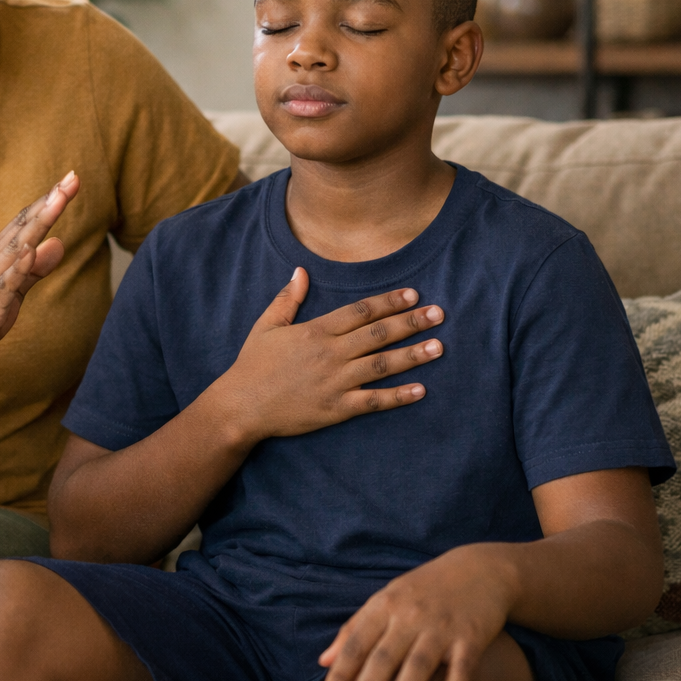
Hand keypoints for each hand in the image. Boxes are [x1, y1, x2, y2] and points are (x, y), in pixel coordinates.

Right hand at [0, 172, 77, 380]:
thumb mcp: (11, 291)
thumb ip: (34, 268)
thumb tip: (60, 242)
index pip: (26, 222)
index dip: (50, 201)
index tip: (72, 178)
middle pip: (24, 225)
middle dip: (49, 202)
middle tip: (72, 177)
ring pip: (16, 246)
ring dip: (38, 223)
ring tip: (58, 200)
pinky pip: (4, 283)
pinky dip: (17, 266)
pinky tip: (30, 250)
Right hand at [207, 269, 444, 446]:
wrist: (241, 406)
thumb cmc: (253, 365)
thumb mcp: (266, 326)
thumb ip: (287, 299)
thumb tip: (301, 271)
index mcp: (317, 331)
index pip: (361, 311)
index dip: (389, 301)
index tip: (413, 294)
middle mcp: (331, 354)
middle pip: (379, 334)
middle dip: (412, 322)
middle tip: (439, 314)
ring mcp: (335, 382)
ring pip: (382, 364)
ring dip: (413, 355)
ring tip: (439, 346)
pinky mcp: (336, 408)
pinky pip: (373, 401)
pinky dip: (398, 396)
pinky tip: (421, 389)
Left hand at [317, 545, 517, 680]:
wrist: (479, 570)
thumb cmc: (423, 590)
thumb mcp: (385, 600)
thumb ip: (354, 629)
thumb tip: (323, 662)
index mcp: (384, 606)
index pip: (356, 643)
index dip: (342, 673)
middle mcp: (410, 616)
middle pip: (384, 656)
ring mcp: (441, 626)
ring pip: (419, 663)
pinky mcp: (471, 637)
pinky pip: (461, 668)